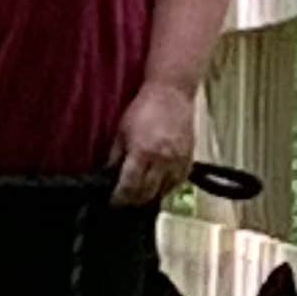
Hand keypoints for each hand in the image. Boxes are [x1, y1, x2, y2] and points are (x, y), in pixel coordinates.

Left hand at [112, 81, 197, 205]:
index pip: (129, 186)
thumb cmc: (144, 108)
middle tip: (125, 201)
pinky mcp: (188, 159)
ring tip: (140, 196)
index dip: (119, 198)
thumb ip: (115, 156)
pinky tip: (158, 186)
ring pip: (163, 192)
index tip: (113, 201)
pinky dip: (166, 188)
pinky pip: (177, 183)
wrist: (172, 94)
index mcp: (142, 152)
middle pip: (146, 194)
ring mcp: (177, 161)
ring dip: (150, 196)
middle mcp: (161, 160)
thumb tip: (108, 175)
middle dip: (133, 200)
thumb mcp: (122, 131)